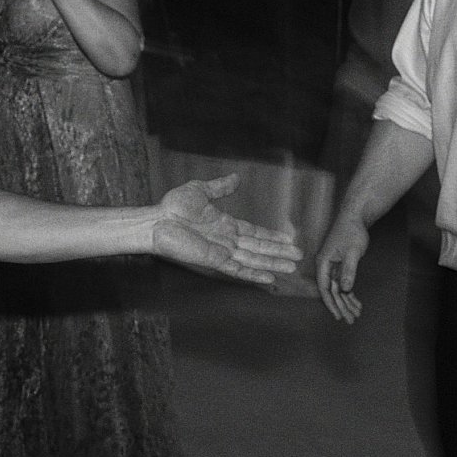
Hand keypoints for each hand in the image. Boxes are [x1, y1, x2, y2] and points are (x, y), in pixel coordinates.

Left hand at [150, 175, 302, 284]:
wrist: (157, 220)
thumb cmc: (173, 206)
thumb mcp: (201, 191)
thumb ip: (220, 188)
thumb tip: (236, 178)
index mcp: (225, 224)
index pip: (254, 233)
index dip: (271, 236)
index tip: (289, 239)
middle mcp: (226, 240)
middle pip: (258, 248)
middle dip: (279, 252)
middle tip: (298, 256)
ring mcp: (221, 251)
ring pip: (253, 259)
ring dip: (272, 263)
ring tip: (291, 267)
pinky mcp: (214, 260)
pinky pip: (237, 269)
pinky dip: (253, 274)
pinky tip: (269, 278)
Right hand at [315, 217, 369, 323]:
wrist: (355, 217)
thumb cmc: (351, 231)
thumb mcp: (353, 252)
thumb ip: (348, 271)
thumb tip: (345, 289)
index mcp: (323, 262)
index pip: (325, 288)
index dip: (331, 303)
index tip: (338, 316)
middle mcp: (326, 266)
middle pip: (332, 291)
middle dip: (341, 306)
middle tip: (351, 320)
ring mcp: (333, 265)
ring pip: (339, 288)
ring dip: (347, 301)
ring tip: (356, 314)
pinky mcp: (341, 264)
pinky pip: (344, 282)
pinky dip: (350, 292)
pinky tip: (356, 302)